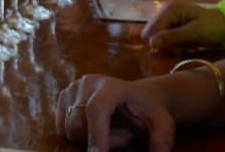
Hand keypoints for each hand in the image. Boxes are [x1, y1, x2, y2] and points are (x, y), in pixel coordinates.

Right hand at [56, 74, 174, 151]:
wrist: (136, 97)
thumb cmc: (148, 112)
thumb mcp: (162, 124)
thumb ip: (162, 139)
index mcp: (112, 86)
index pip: (97, 109)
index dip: (95, 134)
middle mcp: (87, 83)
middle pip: (78, 122)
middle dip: (97, 140)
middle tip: (122, 138)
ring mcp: (72, 88)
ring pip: (69, 128)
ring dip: (88, 139)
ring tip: (110, 131)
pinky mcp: (63, 97)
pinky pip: (62, 127)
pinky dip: (77, 135)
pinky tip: (94, 128)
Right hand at [141, 2, 224, 51]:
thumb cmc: (214, 28)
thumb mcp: (195, 33)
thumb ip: (173, 37)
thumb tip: (151, 43)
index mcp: (169, 10)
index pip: (150, 30)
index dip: (158, 44)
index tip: (175, 51)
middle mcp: (164, 11)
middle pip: (150, 34)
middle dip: (163, 44)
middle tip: (180, 49)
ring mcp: (166, 18)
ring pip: (155, 37)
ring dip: (168, 45)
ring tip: (185, 46)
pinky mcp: (169, 24)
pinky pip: (162, 38)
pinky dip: (171, 44)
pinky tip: (184, 44)